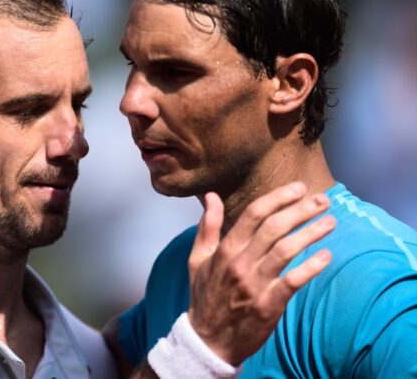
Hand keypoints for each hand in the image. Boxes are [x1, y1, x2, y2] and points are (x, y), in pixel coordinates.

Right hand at [188, 182, 333, 365]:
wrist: (208, 340)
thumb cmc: (205, 295)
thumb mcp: (197, 258)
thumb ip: (207, 226)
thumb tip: (212, 195)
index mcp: (225, 249)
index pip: (253, 214)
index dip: (278, 197)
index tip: (298, 188)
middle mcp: (240, 263)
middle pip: (274, 228)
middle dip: (300, 210)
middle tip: (323, 199)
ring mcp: (255, 284)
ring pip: (286, 250)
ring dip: (310, 233)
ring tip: (330, 221)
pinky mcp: (268, 305)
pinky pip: (293, 281)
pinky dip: (311, 267)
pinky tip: (326, 256)